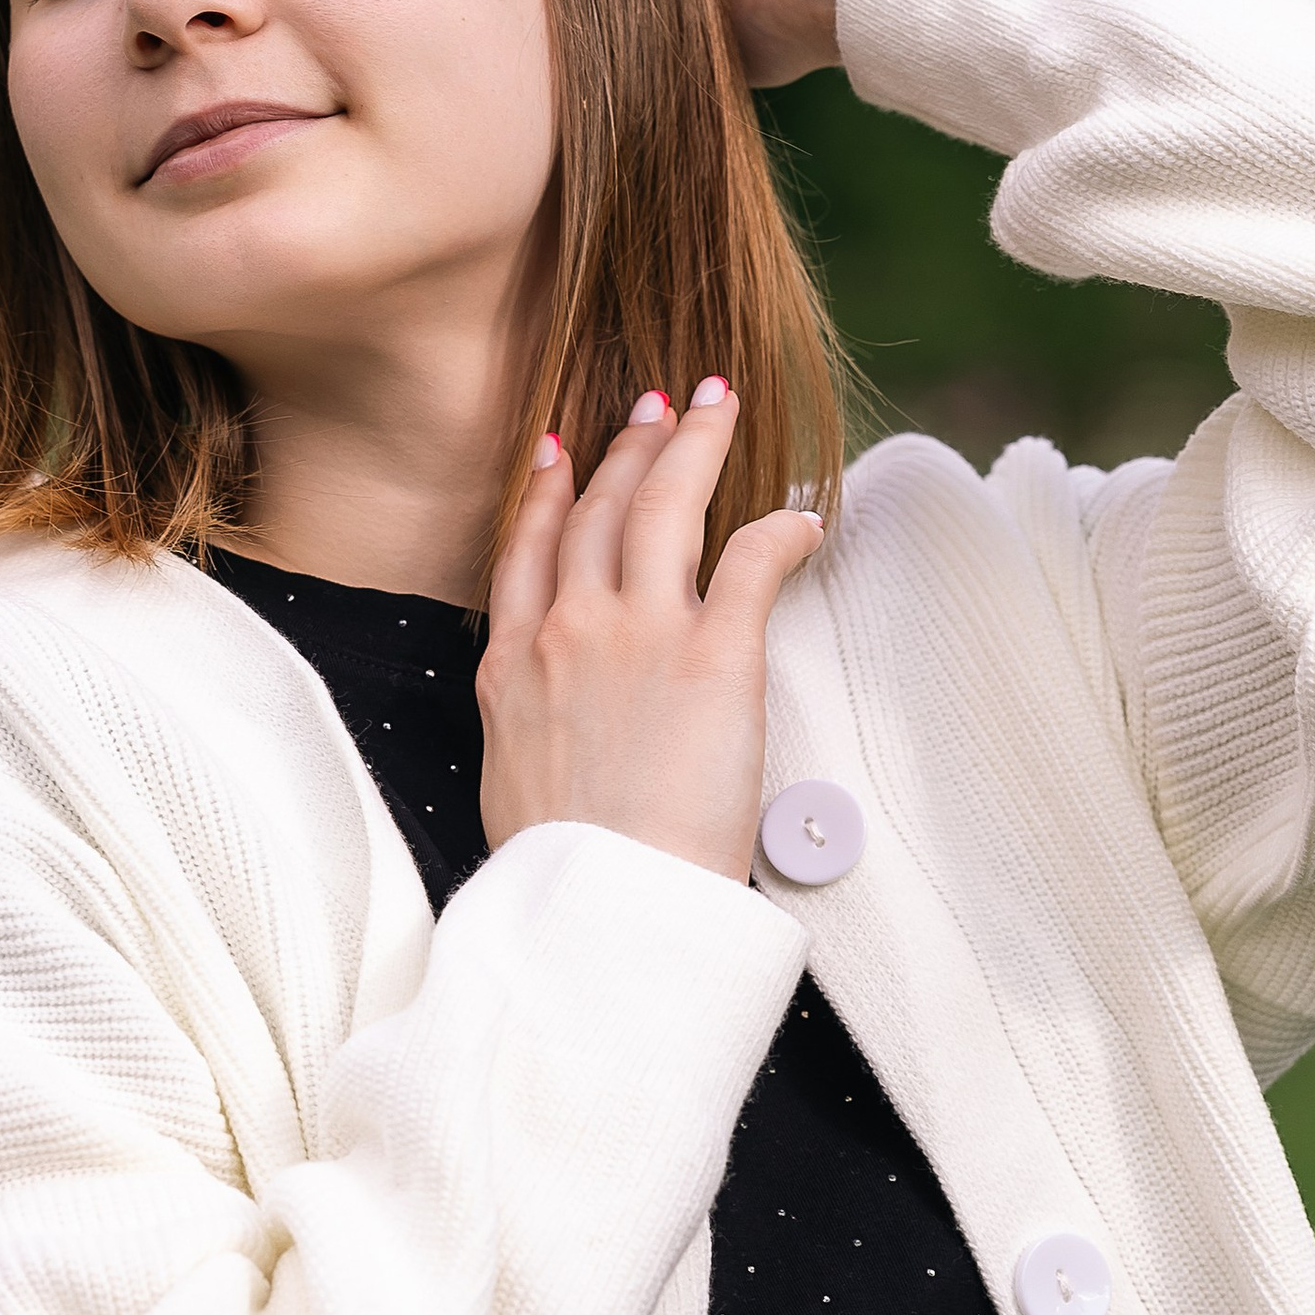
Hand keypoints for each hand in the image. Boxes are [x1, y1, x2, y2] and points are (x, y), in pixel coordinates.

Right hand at [479, 382, 823, 881]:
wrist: (598, 909)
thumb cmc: (562, 876)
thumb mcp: (511, 783)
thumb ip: (530, 729)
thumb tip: (556, 732)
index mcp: (512, 666)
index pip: (525, 549)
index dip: (543, 488)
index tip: (556, 446)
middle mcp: (567, 631)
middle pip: (596, 509)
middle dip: (628, 447)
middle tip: (657, 405)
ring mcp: (638, 635)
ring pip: (663, 506)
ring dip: (692, 447)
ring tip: (715, 407)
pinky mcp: (714, 655)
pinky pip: (751, 559)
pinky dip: (780, 529)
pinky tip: (802, 518)